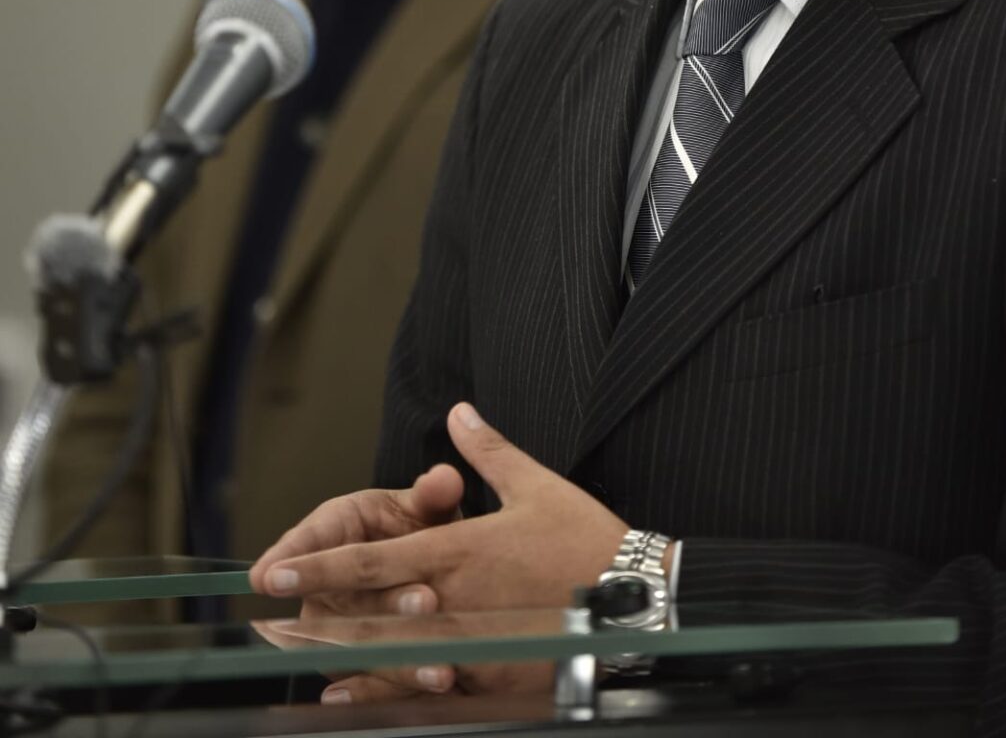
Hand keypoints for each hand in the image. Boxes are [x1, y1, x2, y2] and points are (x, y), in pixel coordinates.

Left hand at [254, 402, 628, 701]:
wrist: (633, 599)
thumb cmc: (584, 539)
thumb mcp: (535, 485)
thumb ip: (488, 451)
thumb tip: (459, 413)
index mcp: (459, 551)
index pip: (376, 559)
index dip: (323, 566)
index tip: (277, 570)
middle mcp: (454, 600)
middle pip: (370, 613)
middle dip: (314, 617)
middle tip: (267, 624)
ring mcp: (471, 644)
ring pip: (393, 657)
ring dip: (342, 657)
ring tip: (300, 664)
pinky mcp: (491, 677)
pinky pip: (429, 689)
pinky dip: (388, 693)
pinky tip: (356, 695)